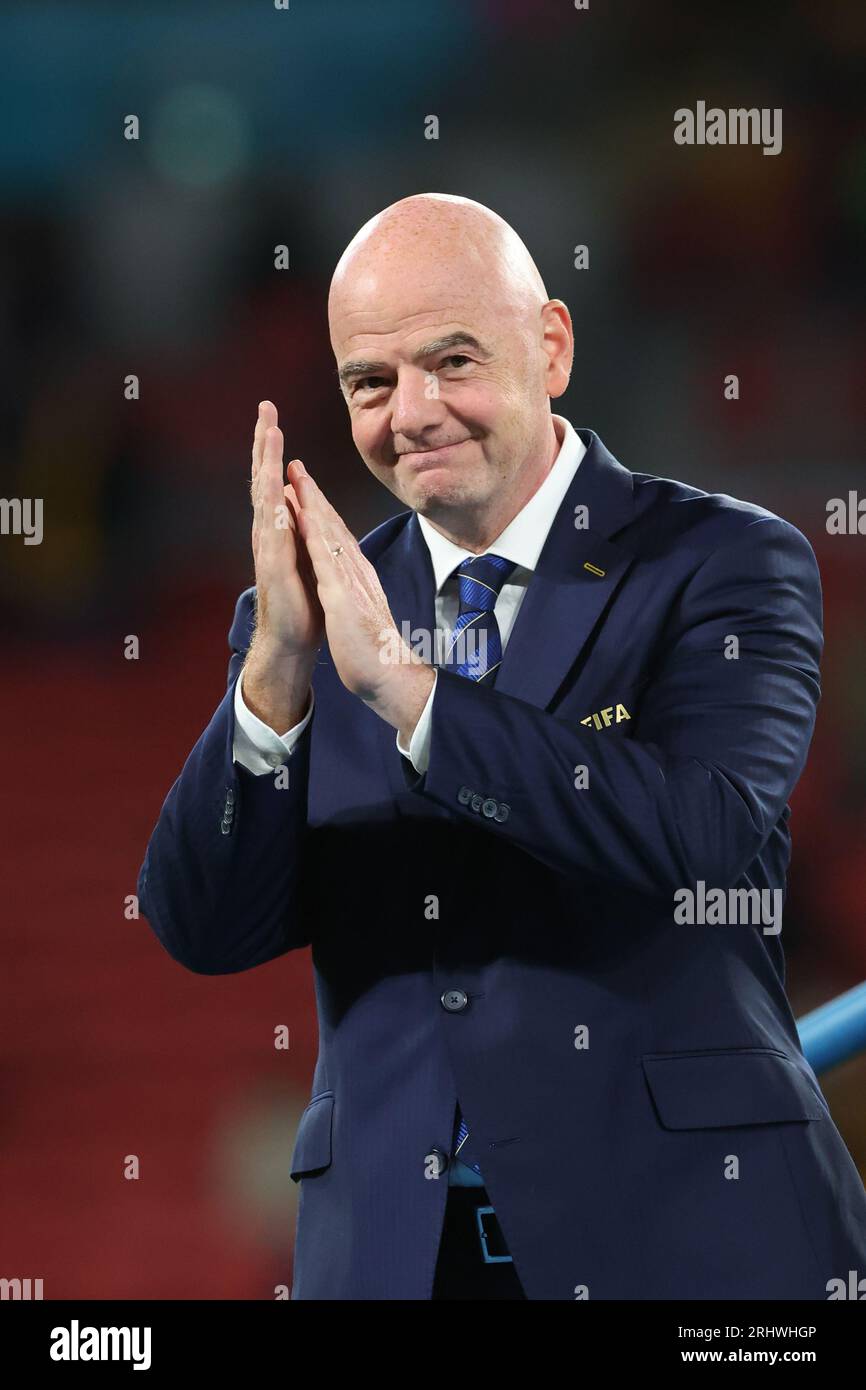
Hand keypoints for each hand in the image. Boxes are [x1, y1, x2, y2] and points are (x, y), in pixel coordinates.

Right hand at [243, 403, 324, 731]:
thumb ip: (303, 530)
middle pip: (265, 477)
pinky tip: (272, 480)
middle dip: (265, 442)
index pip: (276, 481)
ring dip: (266, 462)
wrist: (292, 641)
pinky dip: (272, 502)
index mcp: (281, 529)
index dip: (274, 450)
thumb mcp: (307, 557)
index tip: (273, 418)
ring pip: (265, 494)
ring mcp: (268, 547)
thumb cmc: (302, 603)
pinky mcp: (273, 564)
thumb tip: (301, 504)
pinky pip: (272, 527)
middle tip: (265, 406)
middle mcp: (269, 532)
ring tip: (268, 430)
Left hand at [291, 460, 434, 738]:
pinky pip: (325, 558)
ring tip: (297, 476)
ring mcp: (351, 581)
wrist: (390, 677)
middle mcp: (357, 572)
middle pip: (333, 527)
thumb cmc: (376, 654)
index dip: (322, 512)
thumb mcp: (362, 616)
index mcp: (359, 579)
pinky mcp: (343, 596)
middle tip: (298, 466)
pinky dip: (313, 533)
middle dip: (314, 495)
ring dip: (312, 503)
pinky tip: (302, 516)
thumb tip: (353, 590)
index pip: (338, 538)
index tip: (307, 490)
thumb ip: (358, 598)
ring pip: (329, 533)